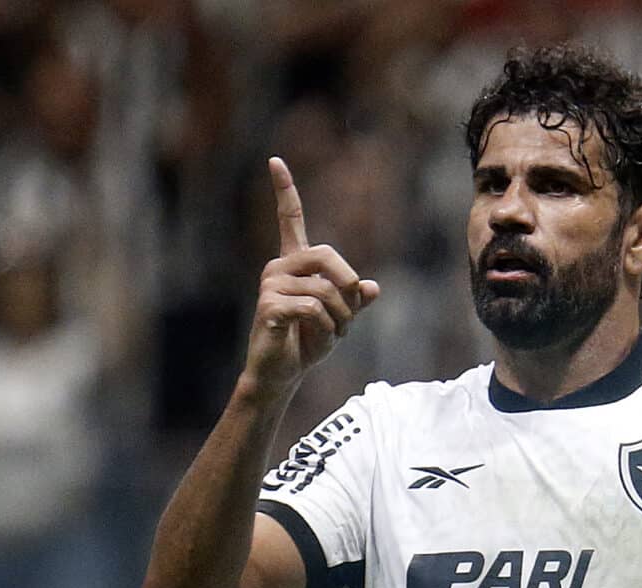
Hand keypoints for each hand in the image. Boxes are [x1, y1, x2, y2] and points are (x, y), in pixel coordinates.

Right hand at [244, 157, 381, 394]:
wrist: (282, 372)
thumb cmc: (308, 342)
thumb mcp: (340, 318)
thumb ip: (355, 299)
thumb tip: (372, 286)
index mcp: (294, 263)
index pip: (289, 220)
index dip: (284, 191)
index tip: (274, 160)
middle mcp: (278, 266)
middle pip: (328, 255)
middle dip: (348, 285)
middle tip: (351, 312)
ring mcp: (271, 285)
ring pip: (326, 289)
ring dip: (342, 318)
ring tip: (333, 333)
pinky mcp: (269, 306)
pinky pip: (315, 307)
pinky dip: (330, 327)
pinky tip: (321, 338)